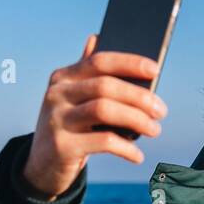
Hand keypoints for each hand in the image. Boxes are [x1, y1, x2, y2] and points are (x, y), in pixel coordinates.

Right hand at [21, 34, 168, 198]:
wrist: (42, 166)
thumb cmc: (70, 128)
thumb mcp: (74, 100)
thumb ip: (87, 73)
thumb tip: (97, 37)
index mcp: (63, 77)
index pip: (99, 61)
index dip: (129, 63)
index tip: (155, 70)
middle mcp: (56, 94)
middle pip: (106, 86)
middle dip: (139, 97)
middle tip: (161, 111)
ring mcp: (57, 119)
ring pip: (104, 110)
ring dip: (137, 120)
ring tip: (155, 130)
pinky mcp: (62, 146)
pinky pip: (103, 142)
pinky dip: (126, 148)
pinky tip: (138, 155)